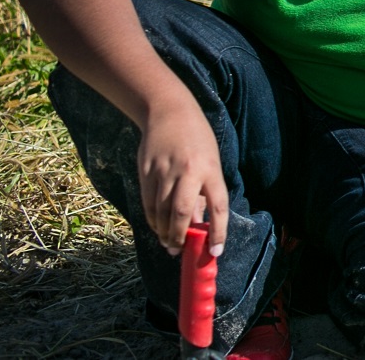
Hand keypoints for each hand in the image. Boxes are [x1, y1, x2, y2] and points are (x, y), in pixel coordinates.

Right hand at [135, 101, 228, 257]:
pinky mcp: (146, 171)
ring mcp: (164, 171)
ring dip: (163, 231)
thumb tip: (196, 226)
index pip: (218, 207)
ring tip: (167, 243)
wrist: (169, 113)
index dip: (217, 233)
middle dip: (179, 236)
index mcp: (211, 170)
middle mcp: (188, 172)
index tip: (215, 252)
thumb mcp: (210, 163)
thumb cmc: (197, 141)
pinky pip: (148, 202)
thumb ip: (204, 194)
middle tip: (178, 250)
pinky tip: (156, 226)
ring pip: (161, 211)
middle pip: (181, 212)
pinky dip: (152, 218)